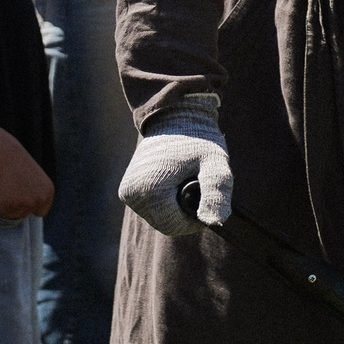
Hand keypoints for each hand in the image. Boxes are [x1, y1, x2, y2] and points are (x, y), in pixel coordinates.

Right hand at [0, 137, 55, 220]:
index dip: (29, 209)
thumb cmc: (15, 162)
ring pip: (12, 215)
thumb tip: (29, 210)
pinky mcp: (8, 204)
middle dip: (15, 208)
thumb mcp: (34, 177)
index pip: (41, 212)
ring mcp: (24, 203)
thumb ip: (35, 193)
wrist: (2, 154)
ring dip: (4, 209)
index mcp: (48, 192)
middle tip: (5, 197)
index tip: (19, 205)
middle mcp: (39, 199)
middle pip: (25, 214)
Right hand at [118, 99, 231, 235]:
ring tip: (184, 178)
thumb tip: (214, 221)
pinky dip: (165, 200)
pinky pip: (151, 207)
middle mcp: (131, 194)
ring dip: (175, 206)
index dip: (195, 218)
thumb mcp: (215, 162)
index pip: (174, 226)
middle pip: (165, 223)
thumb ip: (217, 191)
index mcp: (148, 191)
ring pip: (158, 216)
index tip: (206, 197)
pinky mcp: (127, 189)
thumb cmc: (198, 139)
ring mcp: (126, 192)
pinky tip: (172, 180)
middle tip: (196, 184)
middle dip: (184, 211)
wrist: (176, 118)